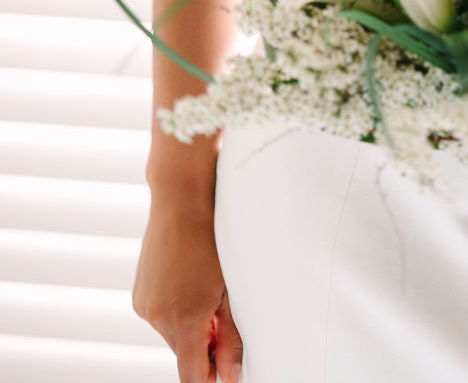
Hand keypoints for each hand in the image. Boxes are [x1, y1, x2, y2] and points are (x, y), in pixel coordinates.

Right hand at [133, 198, 242, 381]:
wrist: (182, 200)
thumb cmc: (214, 239)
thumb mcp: (230, 289)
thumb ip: (231, 338)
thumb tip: (231, 375)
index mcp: (184, 320)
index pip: (192, 376)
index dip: (210, 376)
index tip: (224, 369)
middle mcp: (158, 317)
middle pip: (183, 354)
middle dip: (204, 346)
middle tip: (223, 316)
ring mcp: (144, 305)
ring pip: (171, 334)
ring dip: (189, 326)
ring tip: (206, 290)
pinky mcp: (138, 294)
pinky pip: (159, 316)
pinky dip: (174, 310)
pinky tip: (188, 282)